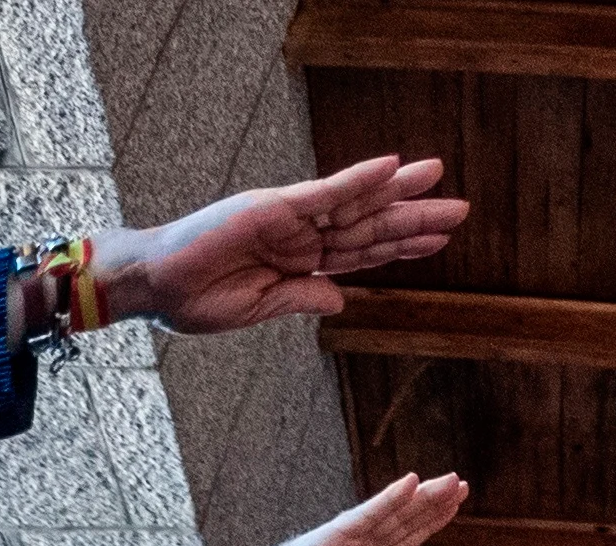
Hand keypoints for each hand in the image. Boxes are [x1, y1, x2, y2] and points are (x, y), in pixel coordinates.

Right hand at [94, 155, 466, 333]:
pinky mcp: (273, 207)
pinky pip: (325, 191)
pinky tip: (391, 168)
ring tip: (437, 176)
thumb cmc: (197, 300)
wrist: (155, 287)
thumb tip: (341, 300)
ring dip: (398, 191)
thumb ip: (303, 298)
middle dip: (415, 217)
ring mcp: (290, 218)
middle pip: (370, 226)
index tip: (440, 240)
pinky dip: (358, 179)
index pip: (363, 253)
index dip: (402, 247)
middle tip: (460, 208)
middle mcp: (302, 236)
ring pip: (356, 204)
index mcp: (301, 264)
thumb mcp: (261, 308)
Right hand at [191, 472, 468, 545]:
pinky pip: (363, 517)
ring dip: (420, 498)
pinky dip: (387, 500)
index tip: (453, 509)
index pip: (400, 543)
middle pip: (400, 524)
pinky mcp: (326, 542)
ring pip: (389, 516)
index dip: (426, 526)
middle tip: (462, 484)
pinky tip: (411, 484)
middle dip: (432, 505)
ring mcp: (340, 544)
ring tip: (451, 481)